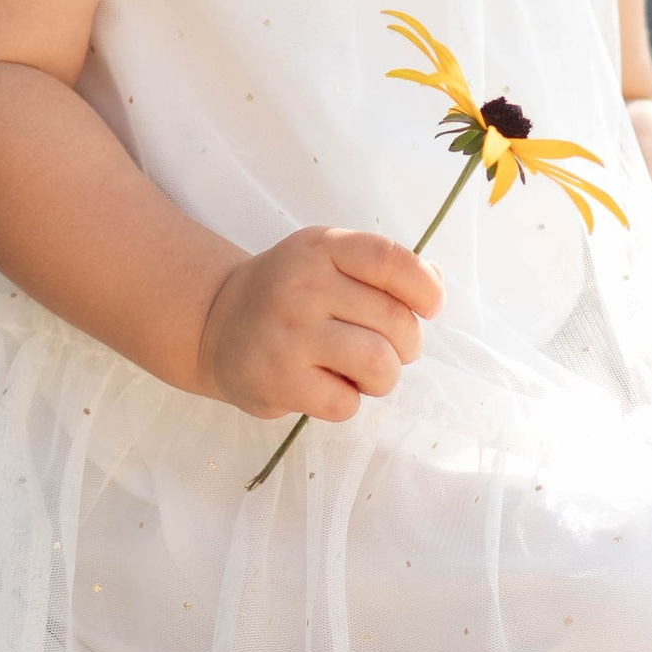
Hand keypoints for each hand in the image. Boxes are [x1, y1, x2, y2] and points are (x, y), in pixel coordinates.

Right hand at [197, 230, 442, 423]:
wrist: (217, 323)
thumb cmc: (290, 292)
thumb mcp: (329, 259)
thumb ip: (383, 269)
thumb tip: (435, 284)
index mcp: (323, 248)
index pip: (392, 261)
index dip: (425, 289)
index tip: (429, 307)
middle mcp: (304, 286)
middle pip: (397, 323)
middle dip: (407, 345)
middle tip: (385, 347)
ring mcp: (290, 335)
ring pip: (380, 365)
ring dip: (383, 377)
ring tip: (362, 371)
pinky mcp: (279, 381)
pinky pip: (347, 403)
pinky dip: (348, 401)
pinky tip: (326, 385)